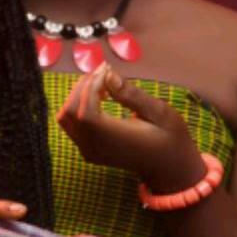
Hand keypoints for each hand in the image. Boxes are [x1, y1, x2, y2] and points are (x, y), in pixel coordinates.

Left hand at [56, 62, 206, 193]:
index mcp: (113, 140)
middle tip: (105, 72)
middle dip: (83, 86)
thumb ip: (131, 95)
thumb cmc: (170, 137)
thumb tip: (108, 75)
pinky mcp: (88, 151)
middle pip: (70, 112)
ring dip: (78, 95)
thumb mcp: (159, 112)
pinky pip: (71, 125)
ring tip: (101, 84)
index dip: (90, 86)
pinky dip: (78, 106)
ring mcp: (89, 152)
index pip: (85, 111)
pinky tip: (99, 98)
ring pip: (66, 117)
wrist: (170, 167)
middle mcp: (95, 148)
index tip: (107, 69)